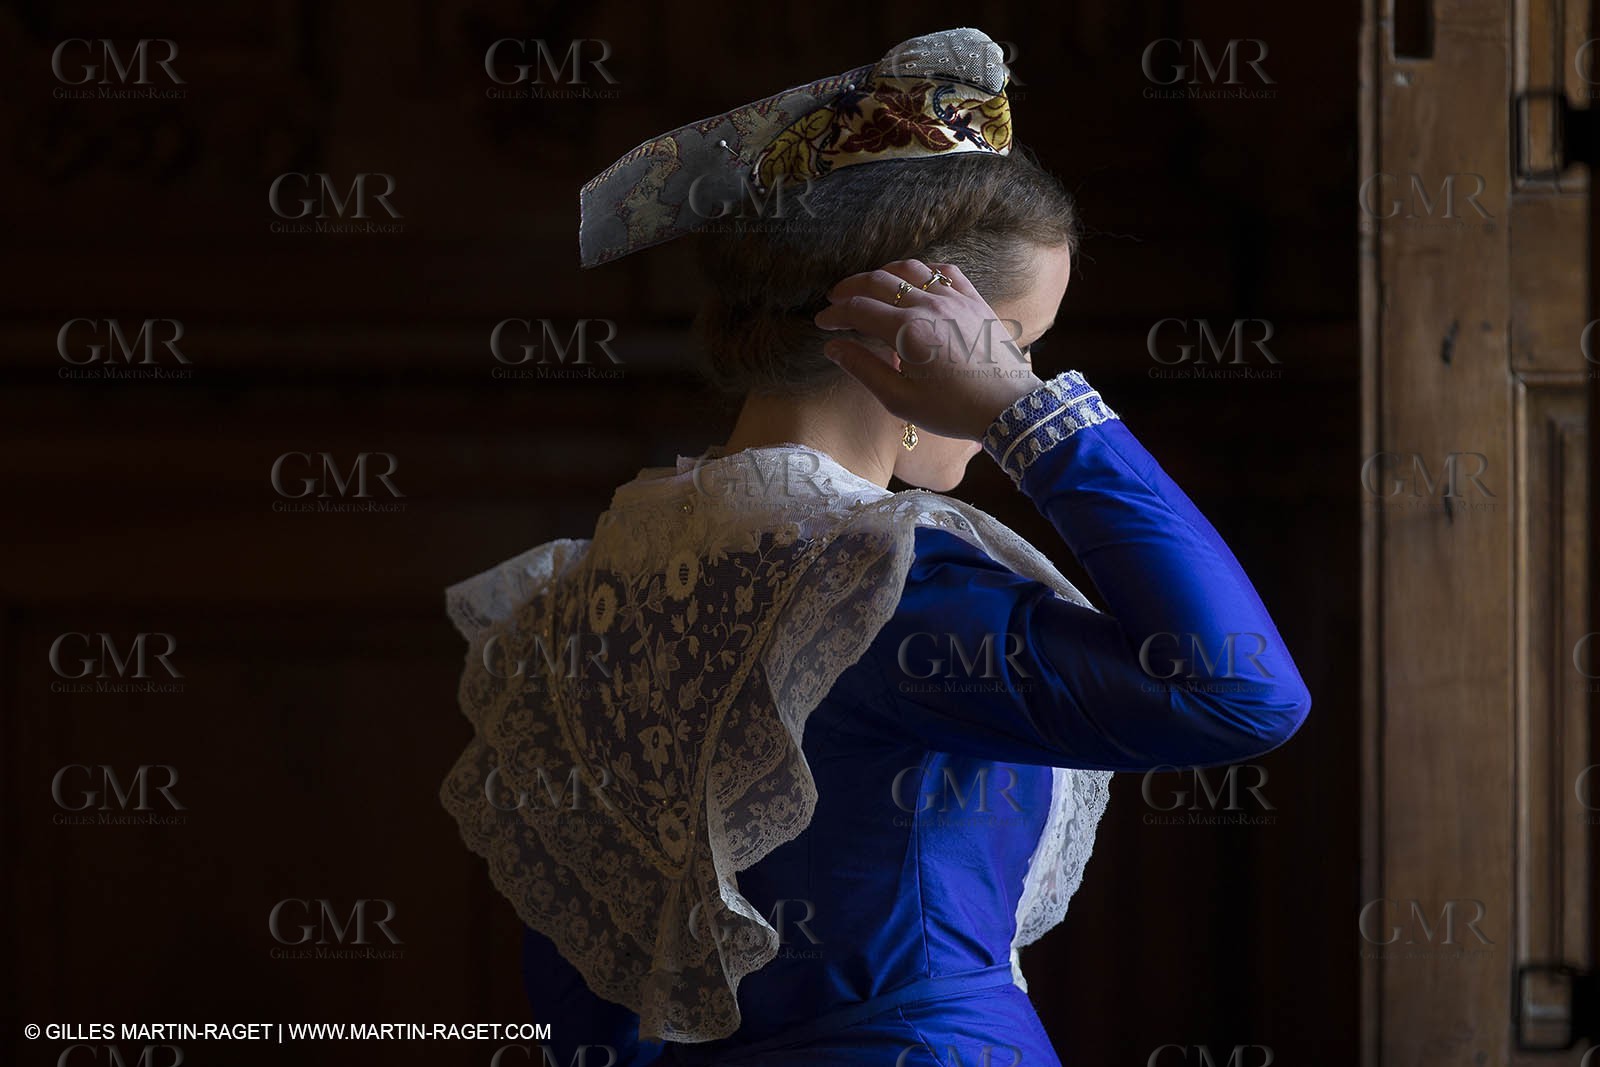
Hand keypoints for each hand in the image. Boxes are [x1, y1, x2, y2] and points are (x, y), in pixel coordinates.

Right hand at [813, 259, 1044, 440]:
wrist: (1009, 407)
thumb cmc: (953, 410)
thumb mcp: (901, 400)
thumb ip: (864, 370)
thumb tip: (833, 348)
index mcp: (907, 331)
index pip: (858, 310)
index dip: (835, 314)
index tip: (822, 323)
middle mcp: (929, 306)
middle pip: (878, 282)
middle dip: (851, 288)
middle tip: (836, 300)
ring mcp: (955, 299)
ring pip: (911, 269)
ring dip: (884, 273)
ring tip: (870, 285)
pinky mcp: (975, 300)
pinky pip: (946, 271)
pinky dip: (924, 270)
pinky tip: (915, 278)